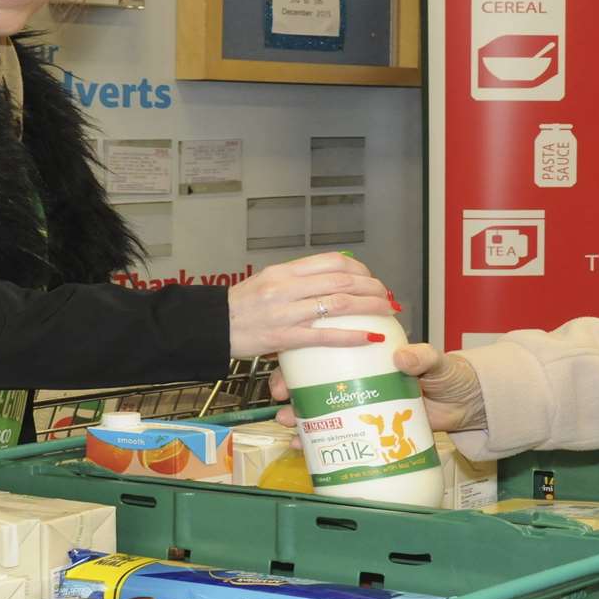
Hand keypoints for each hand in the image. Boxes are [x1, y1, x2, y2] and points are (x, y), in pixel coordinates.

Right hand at [226, 251, 391, 357]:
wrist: (212, 327)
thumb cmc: (241, 307)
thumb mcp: (267, 281)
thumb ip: (296, 280)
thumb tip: (329, 281)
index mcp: (285, 271)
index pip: (332, 261)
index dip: (359, 269)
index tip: (371, 278)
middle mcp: (288, 287)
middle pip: (342, 280)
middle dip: (372, 288)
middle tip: (387, 297)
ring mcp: (286, 312)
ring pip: (338, 304)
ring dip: (369, 308)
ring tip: (386, 313)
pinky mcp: (283, 338)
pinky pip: (324, 336)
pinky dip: (351, 336)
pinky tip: (369, 338)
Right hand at [272, 342, 485, 433]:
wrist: (468, 407)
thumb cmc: (450, 375)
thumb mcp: (435, 361)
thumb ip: (422, 357)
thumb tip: (403, 357)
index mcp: (370, 357)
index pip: (330, 351)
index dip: (304, 357)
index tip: (287, 366)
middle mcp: (361, 380)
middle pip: (317, 382)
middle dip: (292, 391)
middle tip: (280, 400)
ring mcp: (364, 406)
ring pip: (323, 409)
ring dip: (300, 417)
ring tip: (288, 425)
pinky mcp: (372, 431)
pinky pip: (341, 434)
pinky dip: (322, 441)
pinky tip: (305, 447)